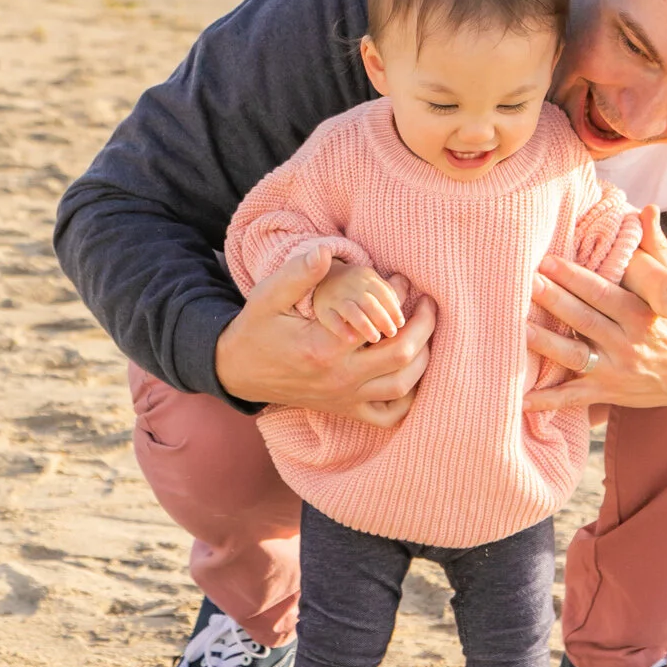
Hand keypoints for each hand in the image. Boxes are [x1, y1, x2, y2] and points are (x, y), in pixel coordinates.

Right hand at [215, 246, 435, 426]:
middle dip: (424, 325)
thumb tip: (325, 250)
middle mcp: (339, 378)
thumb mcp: (268, 296)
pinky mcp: (345, 409)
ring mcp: (344, 398)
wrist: (238, 371)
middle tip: (428, 302)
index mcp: (322, 347)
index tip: (400, 278)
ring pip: (403, 386)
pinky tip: (413, 372)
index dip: (397, 296)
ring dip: (424, 357)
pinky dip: (409, 398)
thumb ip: (298, 274)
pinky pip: (389, 416)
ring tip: (427, 329)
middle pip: (402, 357)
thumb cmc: (257, 328)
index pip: (378, 322)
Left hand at [525, 213, 666, 413]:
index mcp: (640, 315)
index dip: (574, 276)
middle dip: (554, 301)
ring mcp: (617, 371)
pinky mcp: (609, 393)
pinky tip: (521, 400)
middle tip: (526, 283)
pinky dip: (548, 401)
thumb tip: (647, 209)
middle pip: (584, 320)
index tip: (547, 260)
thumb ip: (656, 248)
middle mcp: (628, 343)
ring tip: (518, 329)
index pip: (602, 292)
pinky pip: (574, 398)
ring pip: (575, 356)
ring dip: (546, 344)